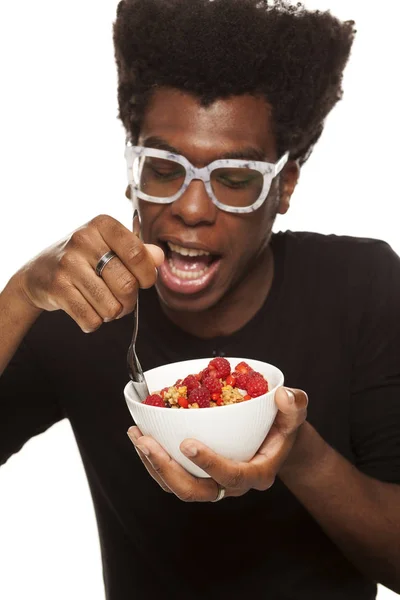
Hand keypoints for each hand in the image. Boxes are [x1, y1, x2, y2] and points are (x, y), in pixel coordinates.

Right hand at [15, 214, 163, 332]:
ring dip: (112, 314)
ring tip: (103, 304)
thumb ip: (138, 251)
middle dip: (130, 301)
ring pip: (111, 307)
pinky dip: (94, 322)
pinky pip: (91, 319)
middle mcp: (83, 239)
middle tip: (122, 300)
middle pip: (127, 285)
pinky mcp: (57, 288)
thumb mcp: (109, 246)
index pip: (137, 254)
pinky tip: (87, 311)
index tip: (144, 282)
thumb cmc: (83, 259)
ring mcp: (67, 264)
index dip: (147, 275)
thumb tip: (159, 257)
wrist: (38, 273)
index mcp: (102, 224)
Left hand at [128, 386, 307, 501]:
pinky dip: (153, 459)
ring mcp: (212, 482)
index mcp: (257, 473)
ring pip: (177, 486)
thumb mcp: (295, 412)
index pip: (232, 476)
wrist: (276, 438)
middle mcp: (231, 485)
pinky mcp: (198, 475)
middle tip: (146, 441)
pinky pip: (172, 476)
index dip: (209, 464)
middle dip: (166, 468)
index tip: (187, 443)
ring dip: (152, 464)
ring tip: (136, 436)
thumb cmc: (284, 425)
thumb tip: (283, 396)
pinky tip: (140, 436)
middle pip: (195, 491)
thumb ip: (294, 405)